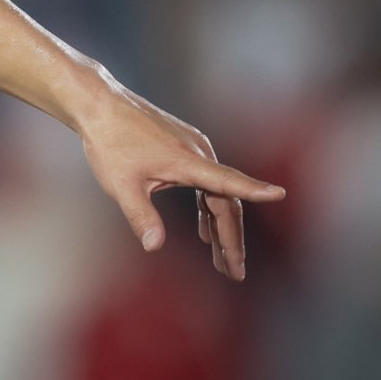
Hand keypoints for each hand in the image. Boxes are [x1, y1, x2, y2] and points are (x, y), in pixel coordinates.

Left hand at [75, 77, 284, 280]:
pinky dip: (207, 210)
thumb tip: (154, 247)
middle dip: (231, 240)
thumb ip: (140, 216)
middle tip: (235, 273)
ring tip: (223, 262)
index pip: (228, 181)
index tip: (280, 194)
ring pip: (217, 195)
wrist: (100, 106)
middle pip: (225, 202)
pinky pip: (207, 184)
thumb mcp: (121, 186)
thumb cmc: (109, 144)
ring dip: (220, 228)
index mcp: (189, 162)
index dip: (254, 190)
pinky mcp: (187, 149)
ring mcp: (195, 150)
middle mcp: (199, 154)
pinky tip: (205, 233)